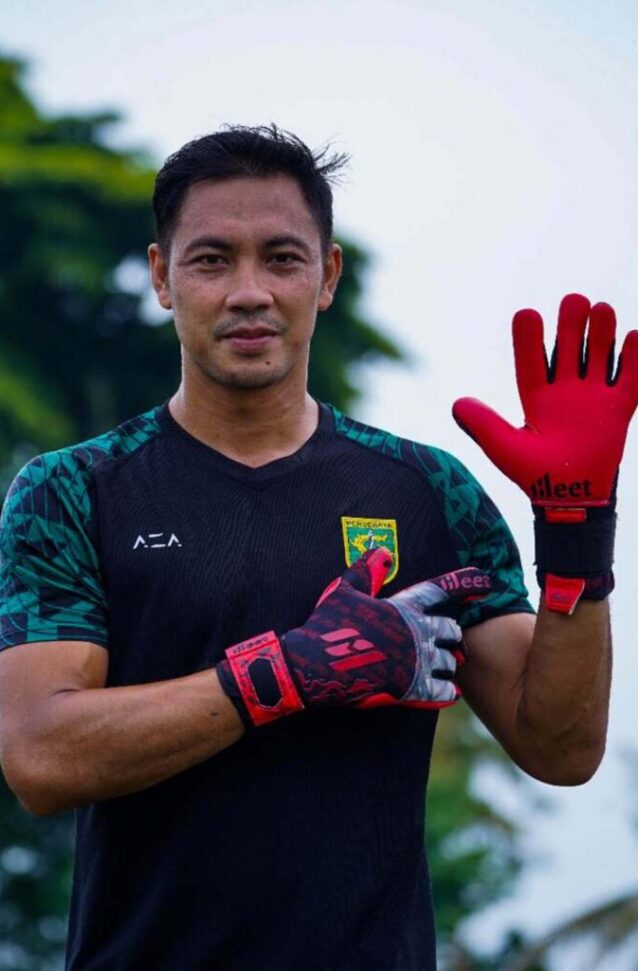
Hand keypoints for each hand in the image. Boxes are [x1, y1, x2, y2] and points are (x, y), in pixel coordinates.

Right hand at [216, 549, 490, 726]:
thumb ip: (365, 571)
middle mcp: (415, 633)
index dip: (464, 582)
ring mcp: (415, 662)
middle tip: (443, 641)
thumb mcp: (343, 591)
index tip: (486, 580)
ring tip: (438, 668)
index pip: (439, 591)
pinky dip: (446, 691)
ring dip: (446, 664)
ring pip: (450, 662)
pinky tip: (444, 691)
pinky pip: (444, 691)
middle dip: (449, 635)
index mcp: (403, 607)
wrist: (312, 666)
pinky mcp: (411, 689)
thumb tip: (382, 551)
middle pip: (451, 631)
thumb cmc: (326, 625)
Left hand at [452, 293, 637, 507]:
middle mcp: (564, 391)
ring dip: (601, 334)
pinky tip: (633, 336)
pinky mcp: (618, 409)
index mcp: (536, 397)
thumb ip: (483, 426)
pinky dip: (633, 359)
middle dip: (571, 327)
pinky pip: (628, 380)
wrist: (569, 499)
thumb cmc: (534, 476)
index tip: (527, 314)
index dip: (529, 339)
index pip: (532, 361)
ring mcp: (593, 398)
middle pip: (569, 350)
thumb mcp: (505, 449)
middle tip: (574, 301)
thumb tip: (456, 405)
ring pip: (598, 357)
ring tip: (601, 310)